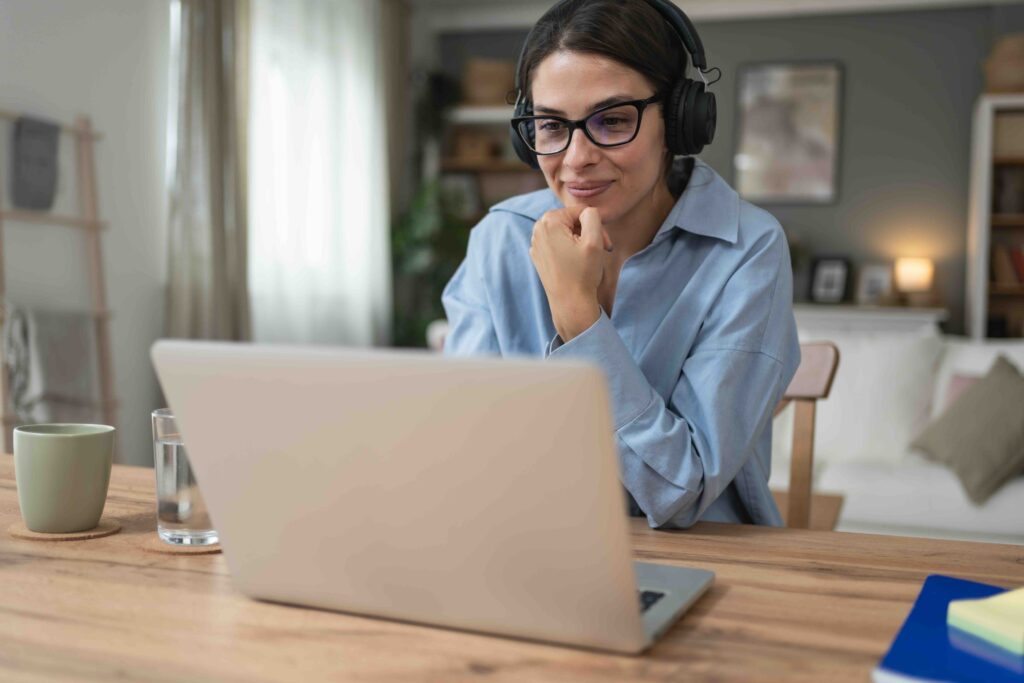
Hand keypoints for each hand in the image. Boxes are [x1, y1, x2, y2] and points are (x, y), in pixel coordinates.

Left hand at [529, 206, 612, 341]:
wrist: (570, 304)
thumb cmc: (583, 274)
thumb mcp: (594, 240)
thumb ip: (592, 216)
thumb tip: (587, 211)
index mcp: (549, 221)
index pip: (581, 212)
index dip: (597, 226)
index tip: (605, 244)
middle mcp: (537, 229)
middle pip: (572, 220)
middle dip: (588, 232)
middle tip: (600, 250)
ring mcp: (536, 243)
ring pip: (566, 231)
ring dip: (580, 240)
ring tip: (588, 257)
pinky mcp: (538, 256)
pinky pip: (558, 243)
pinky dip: (569, 249)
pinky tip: (576, 264)